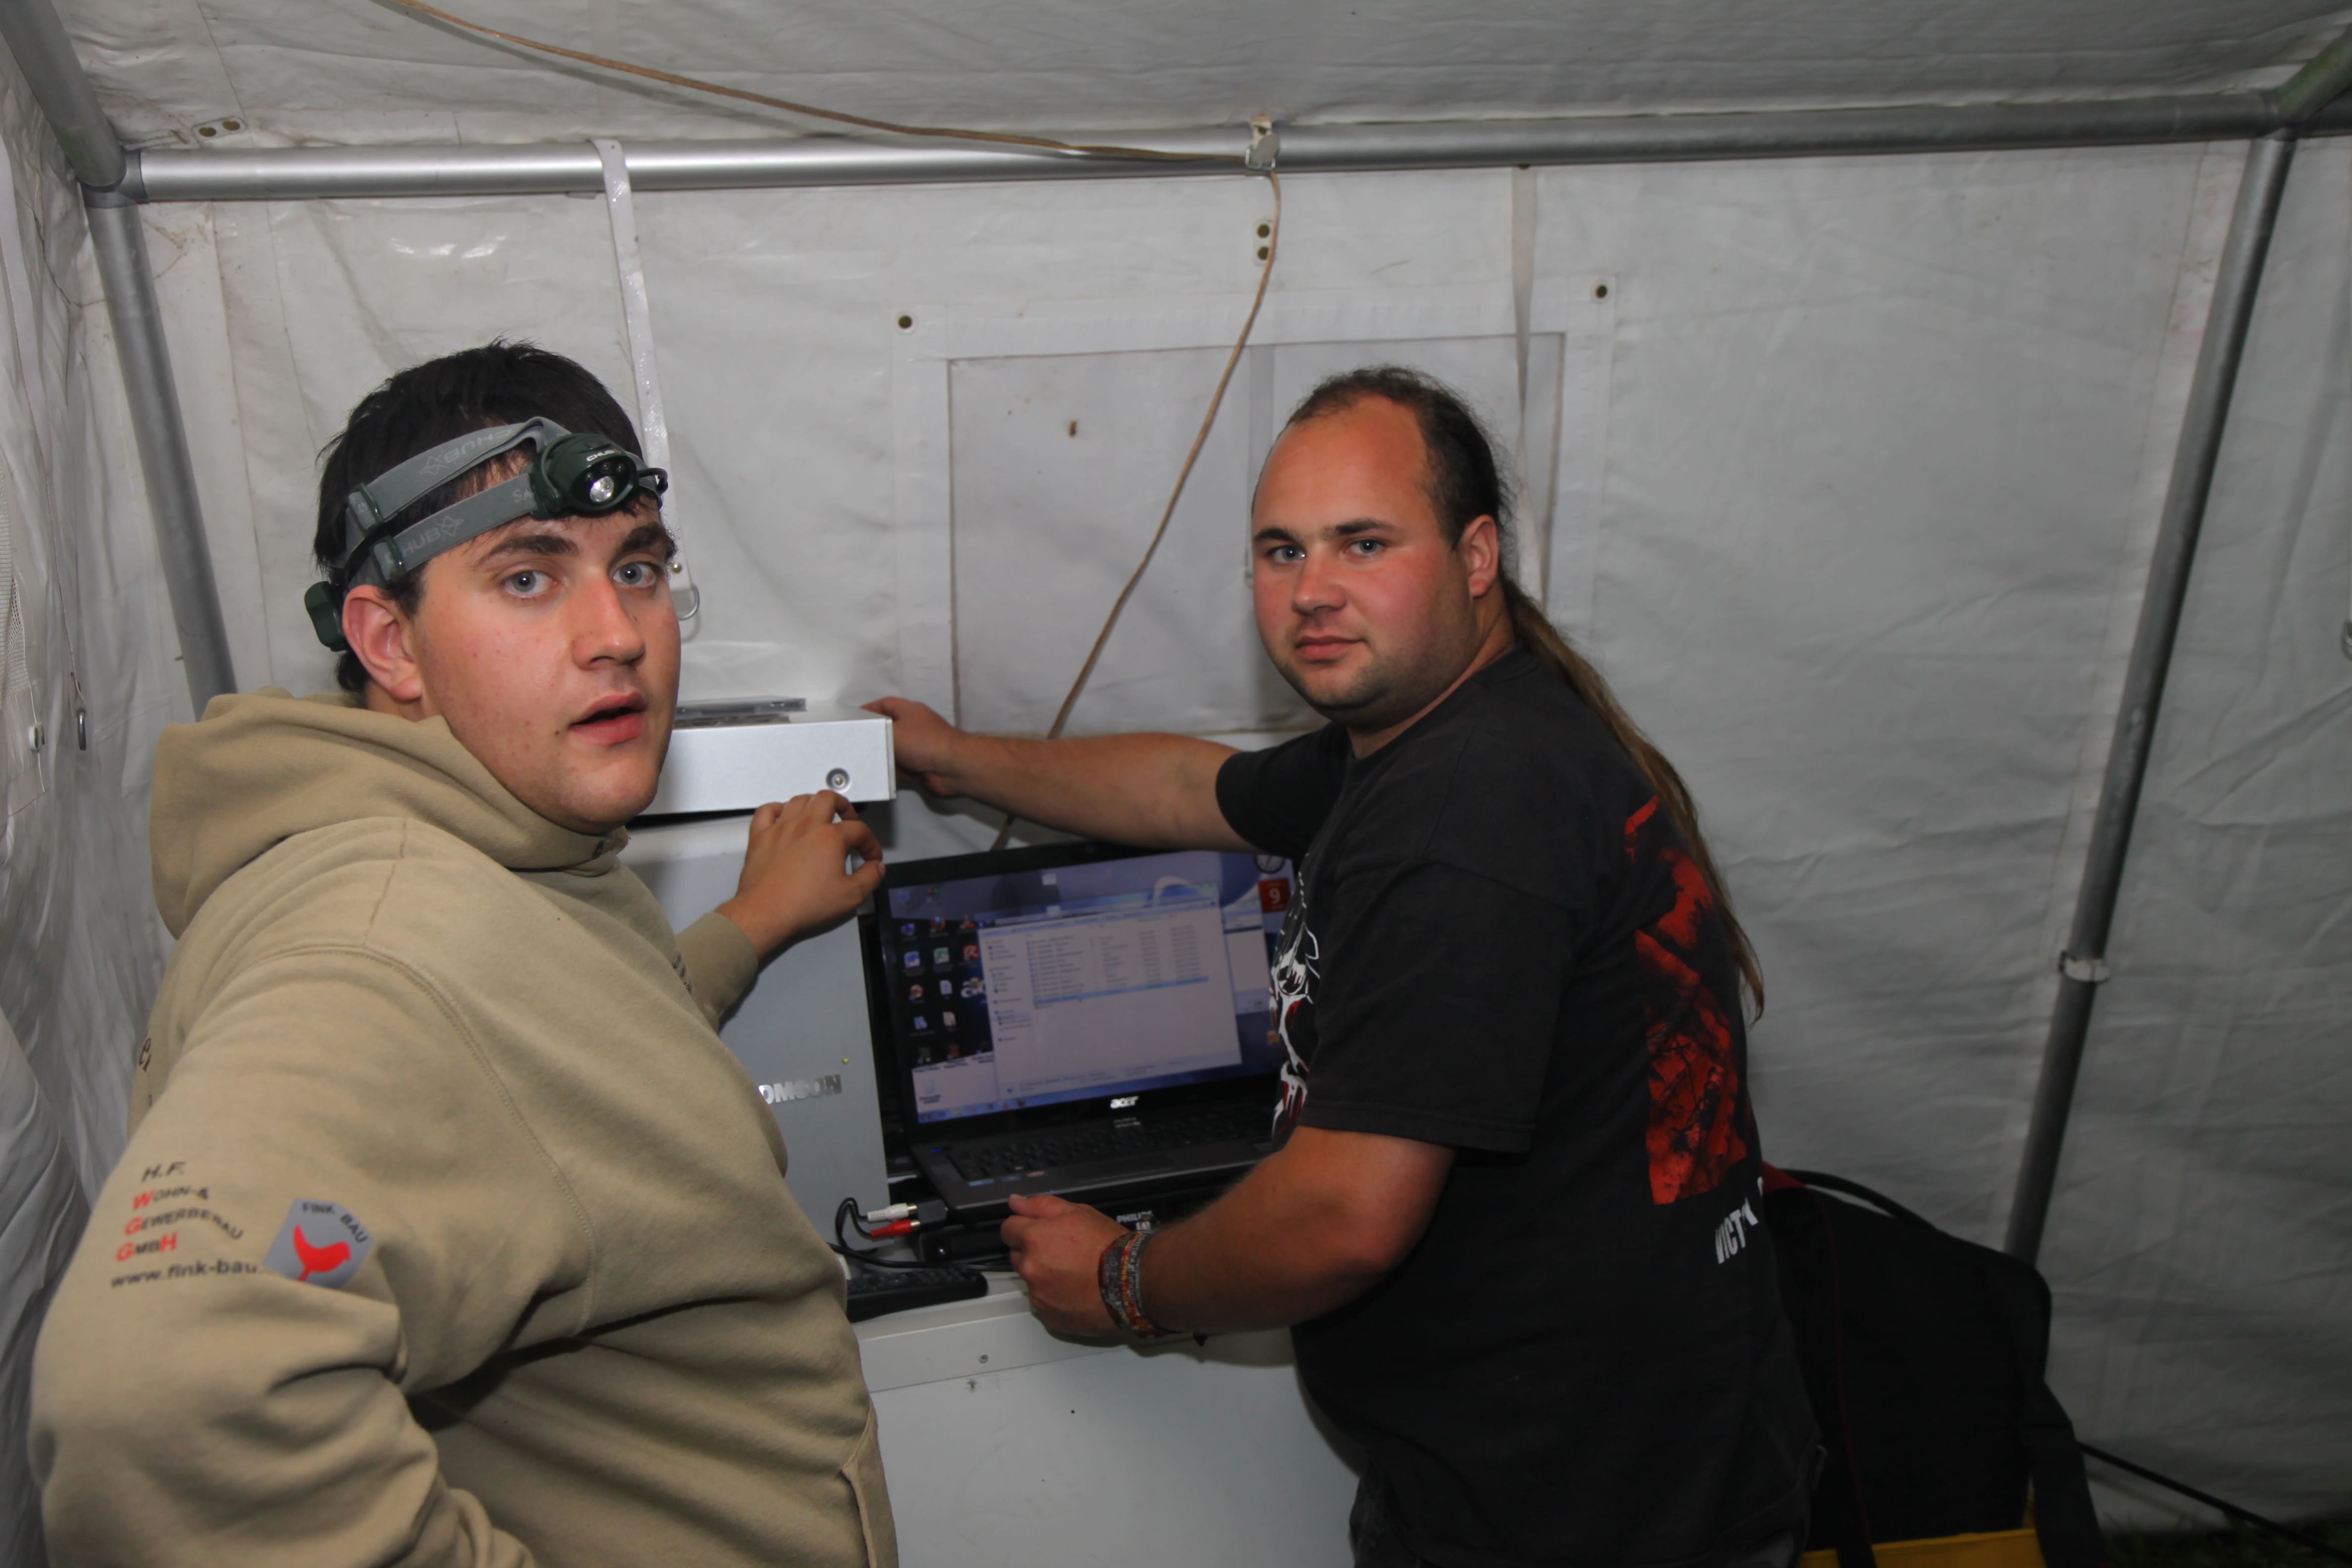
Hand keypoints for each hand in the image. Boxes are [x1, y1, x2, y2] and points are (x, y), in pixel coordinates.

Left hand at [714, 791, 884, 958]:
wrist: (765, 913)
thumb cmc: (802, 905)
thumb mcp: (850, 896)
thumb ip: (870, 878)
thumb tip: (876, 868)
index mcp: (830, 838)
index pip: (859, 830)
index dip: (870, 843)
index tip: (870, 857)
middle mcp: (805, 826)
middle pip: (828, 799)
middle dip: (844, 805)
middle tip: (849, 818)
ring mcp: (780, 829)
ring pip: (799, 800)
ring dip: (814, 803)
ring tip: (821, 813)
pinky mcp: (760, 837)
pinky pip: (766, 811)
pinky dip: (777, 808)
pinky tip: (783, 815)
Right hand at [861, 697, 967, 796]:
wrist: (951, 769)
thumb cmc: (923, 743)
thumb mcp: (893, 732)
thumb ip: (875, 733)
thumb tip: (864, 737)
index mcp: (910, 711)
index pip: (885, 704)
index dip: (868, 709)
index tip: (852, 718)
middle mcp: (914, 727)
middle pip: (887, 729)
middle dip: (872, 736)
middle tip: (853, 741)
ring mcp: (917, 748)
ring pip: (892, 750)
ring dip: (880, 756)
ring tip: (859, 759)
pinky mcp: (918, 767)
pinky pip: (898, 768)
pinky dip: (888, 771)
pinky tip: (874, 773)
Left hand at [1002, 1192, 1124, 1335]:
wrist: (1132, 1282)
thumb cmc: (1108, 1246)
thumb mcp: (1078, 1212)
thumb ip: (1040, 1205)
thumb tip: (1015, 1201)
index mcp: (1034, 1239)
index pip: (1008, 1230)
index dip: (1023, 1227)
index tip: (1039, 1231)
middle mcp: (1031, 1269)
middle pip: (1018, 1257)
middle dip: (1033, 1252)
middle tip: (1063, 1252)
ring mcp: (1039, 1296)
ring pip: (1031, 1281)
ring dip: (1044, 1276)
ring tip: (1074, 1274)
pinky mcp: (1050, 1317)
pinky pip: (1044, 1304)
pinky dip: (1055, 1298)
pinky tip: (1076, 1291)